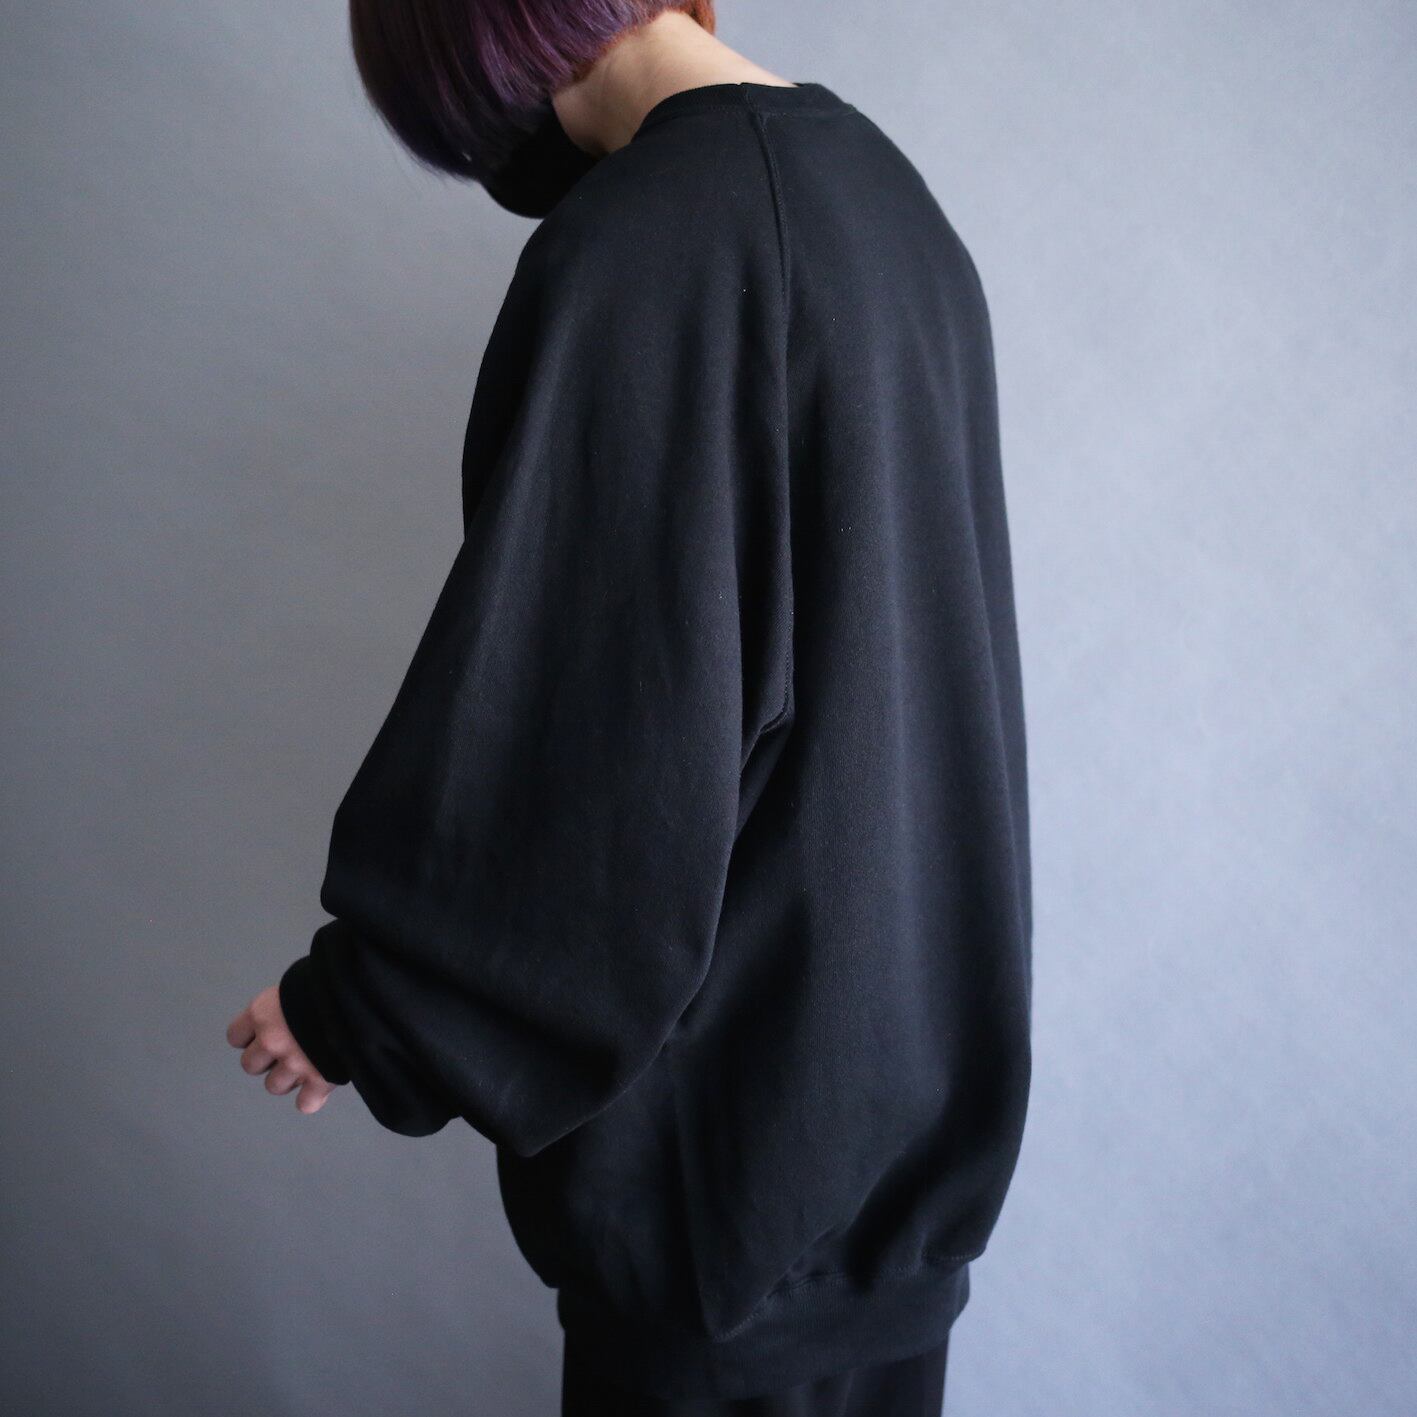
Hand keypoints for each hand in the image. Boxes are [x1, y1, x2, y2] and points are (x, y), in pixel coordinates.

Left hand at [227, 985, 339, 1115]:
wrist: (361, 994)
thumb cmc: (329, 982)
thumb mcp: (298, 984)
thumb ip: (284, 1005)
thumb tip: (287, 1016)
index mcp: (262, 1014)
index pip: (235, 1036)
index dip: (251, 1036)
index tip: (267, 1031)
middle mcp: (272, 1041)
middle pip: (251, 1065)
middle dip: (268, 1059)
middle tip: (290, 1047)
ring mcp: (295, 1064)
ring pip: (274, 1086)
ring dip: (289, 1078)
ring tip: (309, 1061)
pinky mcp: (320, 1080)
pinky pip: (305, 1104)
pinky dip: (312, 1098)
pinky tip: (319, 1085)